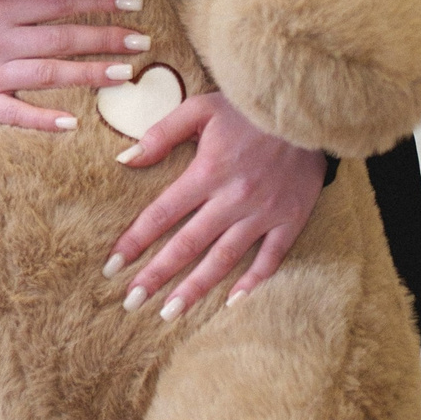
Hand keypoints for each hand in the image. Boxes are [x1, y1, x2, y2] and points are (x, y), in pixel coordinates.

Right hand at [0, 0, 154, 133]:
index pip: (58, 3)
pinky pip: (16, 114)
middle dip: (104, 39)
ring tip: (126, 74)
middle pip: (61, 39)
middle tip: (142, 41)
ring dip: (89, 74)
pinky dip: (43, 119)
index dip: (97, 2)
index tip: (132, 3)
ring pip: (48, 74)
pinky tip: (73, 122)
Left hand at [104, 91, 326, 318]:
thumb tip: (125, 160)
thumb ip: (162, 134)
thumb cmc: (248, 107)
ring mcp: (263, 213)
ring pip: (223, 260)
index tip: (111, 265)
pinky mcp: (291, 220)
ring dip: (195, 288)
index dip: (134, 241)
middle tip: (131, 300)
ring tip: (169, 312)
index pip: (161, 214)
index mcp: (207, 172)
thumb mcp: (201, 108)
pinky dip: (253, 282)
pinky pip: (270, 259)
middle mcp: (233, 199)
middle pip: (187, 245)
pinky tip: (232, 302)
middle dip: (156, 275)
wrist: (308, 110)